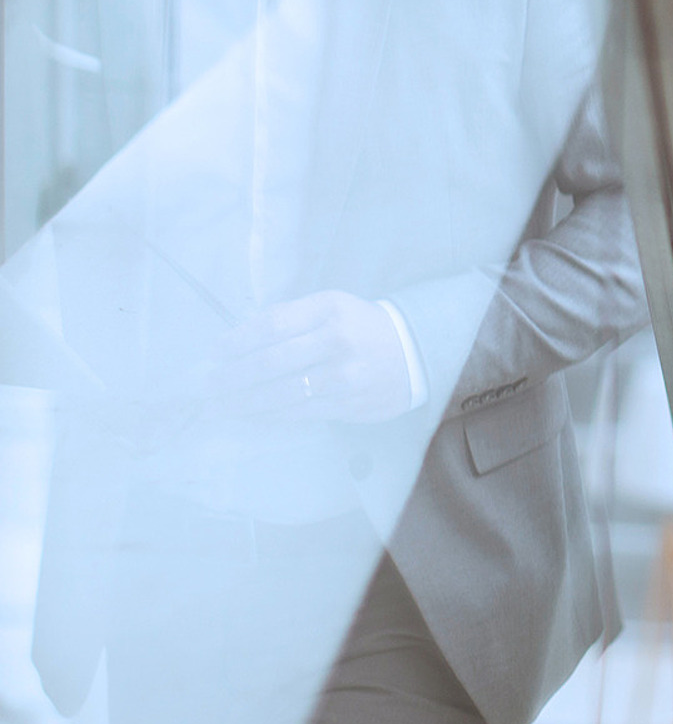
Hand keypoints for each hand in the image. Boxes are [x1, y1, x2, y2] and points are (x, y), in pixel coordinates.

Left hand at [213, 291, 414, 423]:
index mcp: (329, 309)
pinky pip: (300, 412)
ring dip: (245, 402)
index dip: (238, 341)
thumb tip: (238, 338)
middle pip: (272, 362)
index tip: (215, 352)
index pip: (272, 325)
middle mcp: (337, 341)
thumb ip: (289, 318)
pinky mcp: (348, 404)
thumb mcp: (330, 308)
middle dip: (233, 376)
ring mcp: (344, 376)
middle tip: (209, 386)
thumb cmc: (359, 327)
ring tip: (222, 406)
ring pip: (283, 392)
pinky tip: (254, 415)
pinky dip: (271, 415)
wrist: (412, 352)